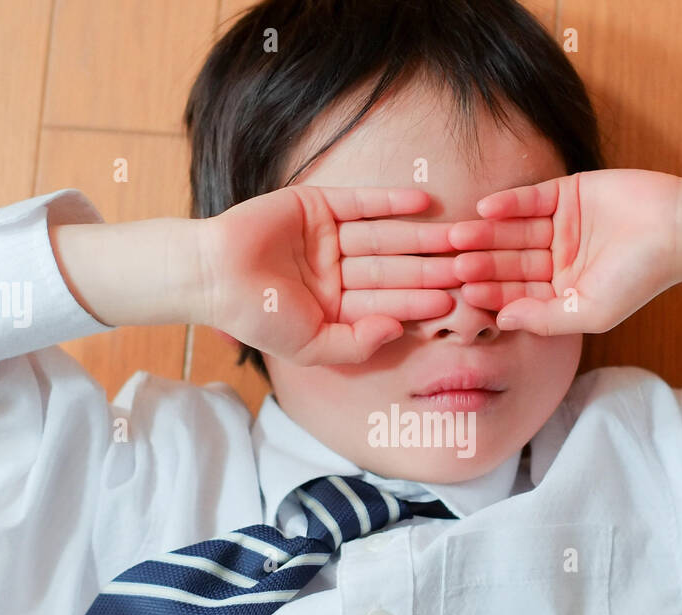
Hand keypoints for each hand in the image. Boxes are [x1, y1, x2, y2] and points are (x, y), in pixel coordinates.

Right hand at [196, 185, 462, 365]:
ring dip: (422, 236)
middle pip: (394, 269)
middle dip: (431, 269)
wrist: (211, 276)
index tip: (456, 303)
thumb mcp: (311, 346)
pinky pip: (364, 203)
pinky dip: (392, 201)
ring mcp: (331, 237)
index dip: (421, 303)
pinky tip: (425, 203)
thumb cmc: (258, 318)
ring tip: (458, 236)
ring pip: (386, 237)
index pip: (389, 303)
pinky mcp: (319, 205)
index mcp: (339, 307)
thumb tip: (398, 333)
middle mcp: (340, 272)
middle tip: (470, 267)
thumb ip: (356, 344)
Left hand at [447, 169, 681, 333]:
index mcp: (562, 292)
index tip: (466, 295)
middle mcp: (557, 260)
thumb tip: (501, 322)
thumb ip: (545, 319)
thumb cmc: (640, 278)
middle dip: (484, 264)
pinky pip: (531, 199)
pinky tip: (485, 208)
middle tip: (453, 265)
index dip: (493, 294)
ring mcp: (561, 226)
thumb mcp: (590, 310)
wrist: (680, 230)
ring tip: (459, 237)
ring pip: (515, 231)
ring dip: (488, 234)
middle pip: (511, 262)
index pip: (519, 295)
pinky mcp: (568, 192)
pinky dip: (508, 203)